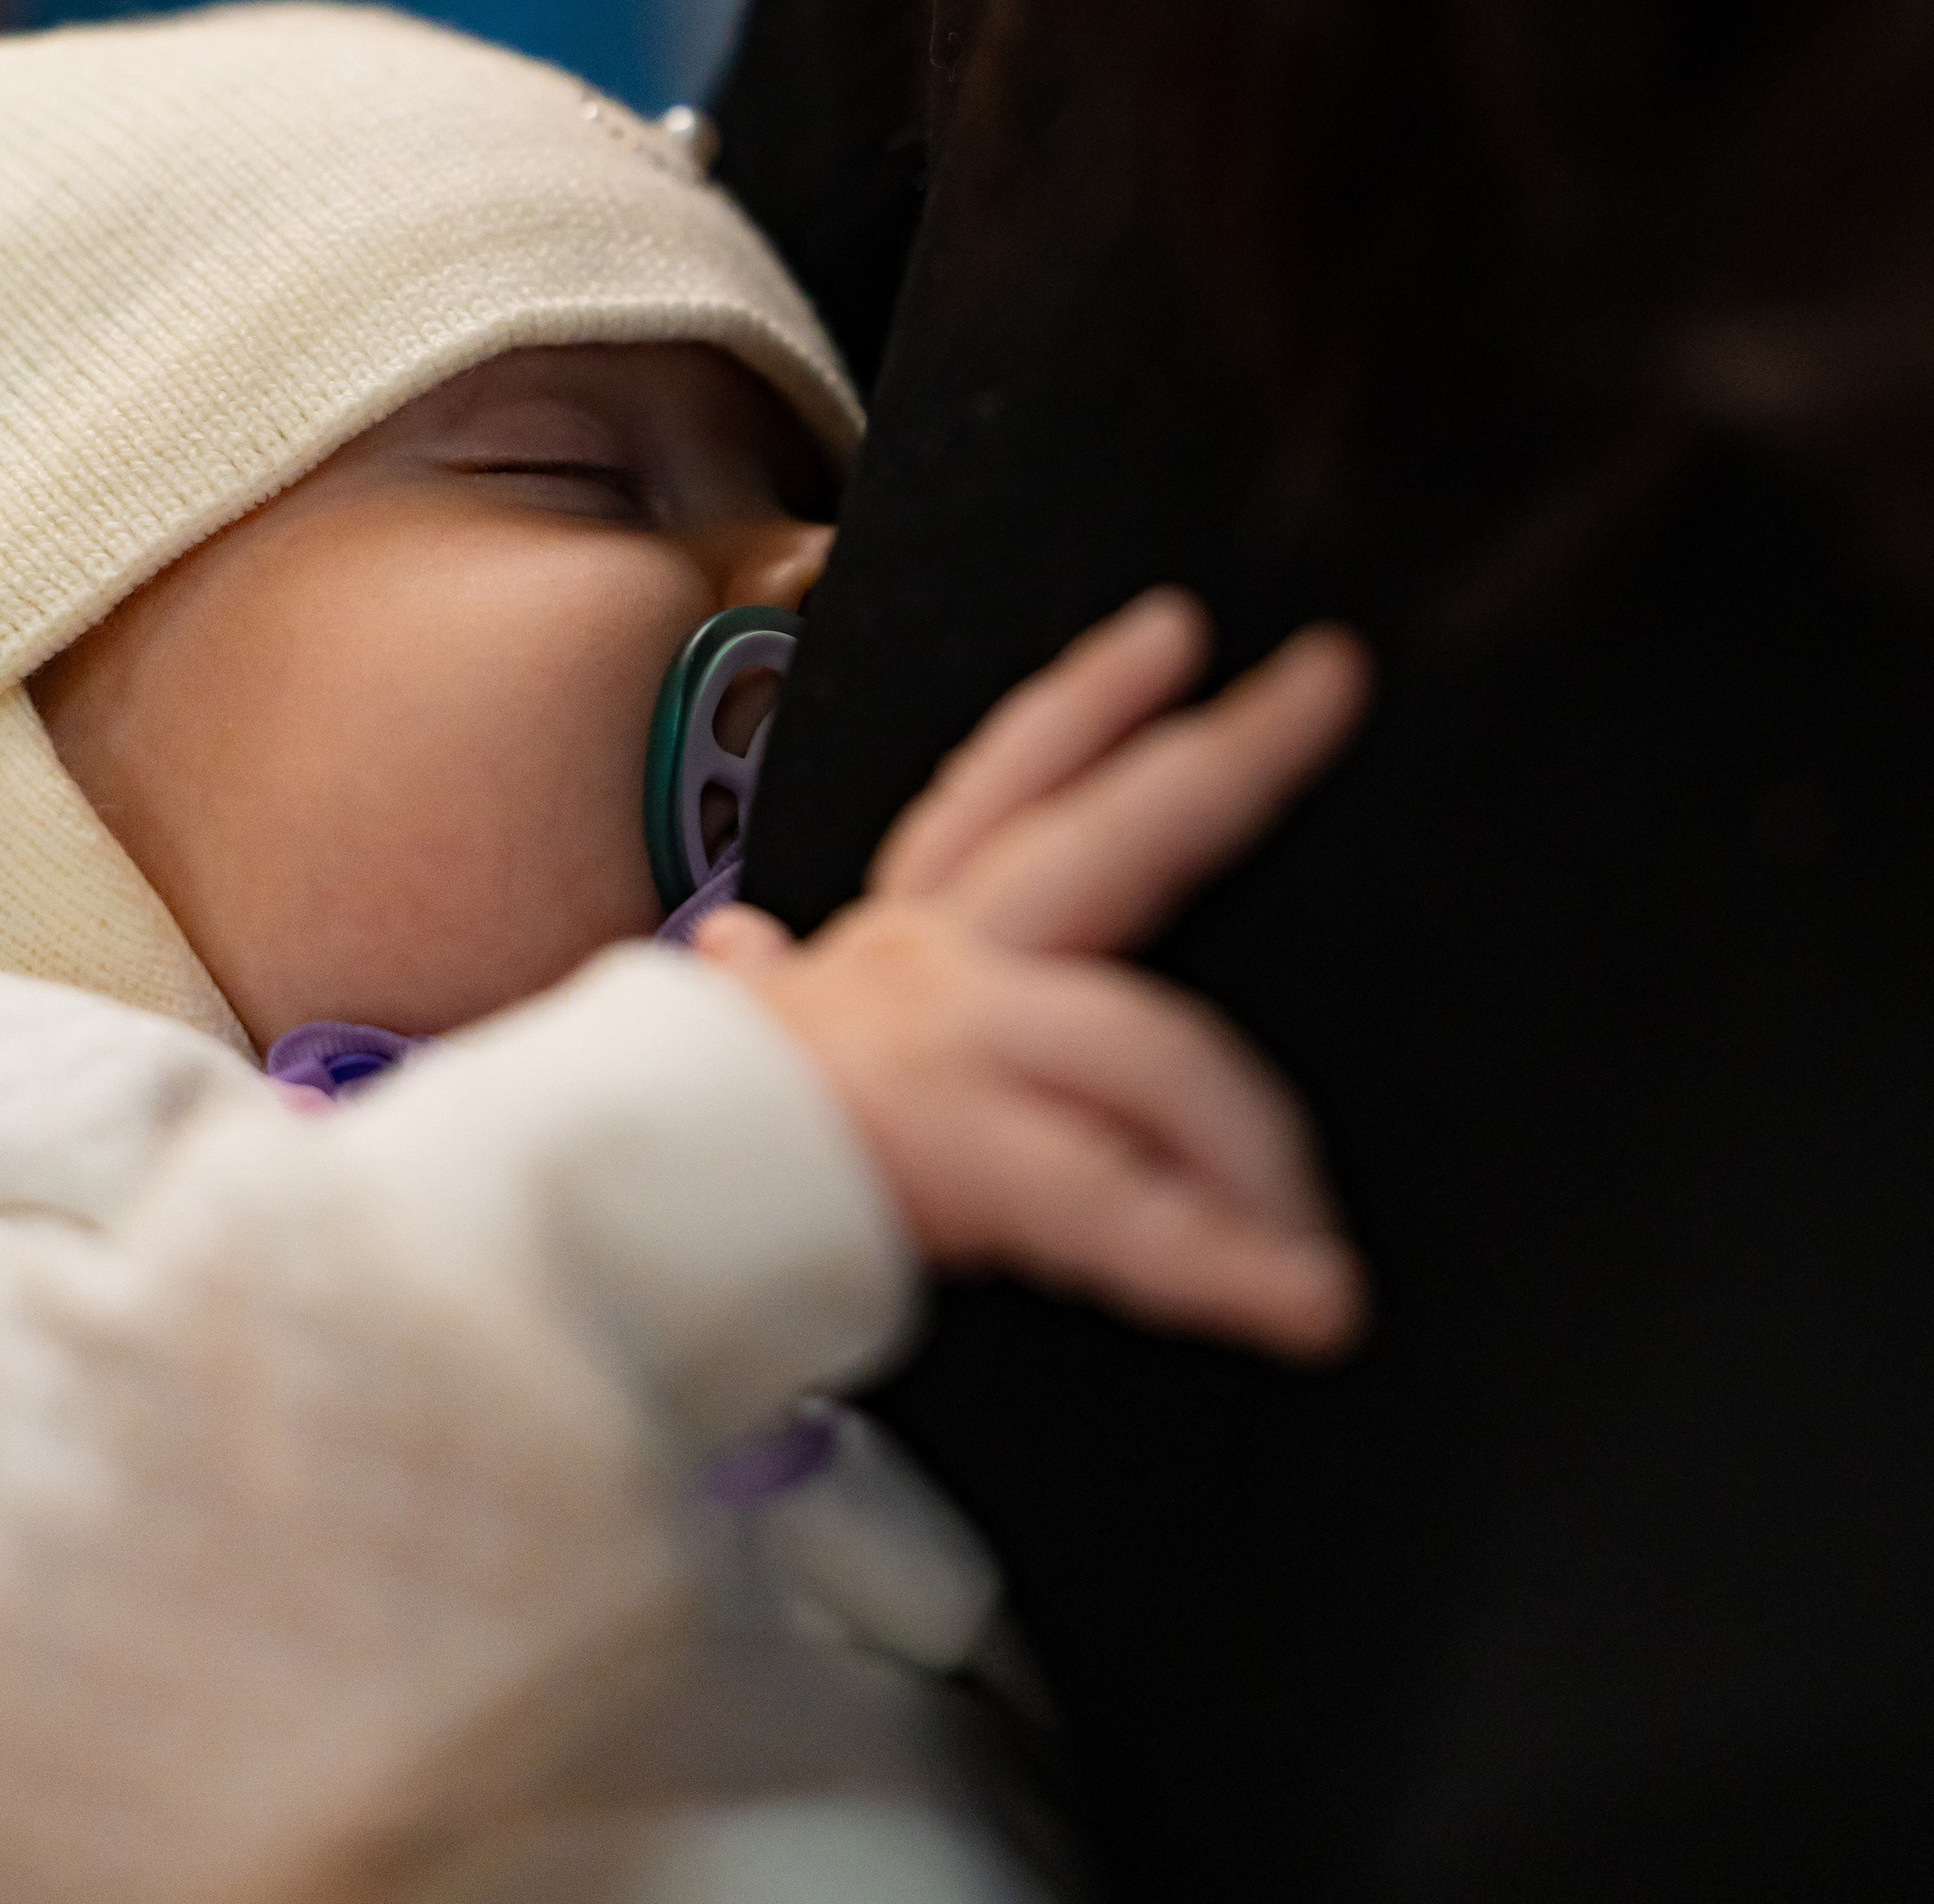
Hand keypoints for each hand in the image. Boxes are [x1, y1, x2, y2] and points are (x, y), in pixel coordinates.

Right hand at [694, 591, 1370, 1362]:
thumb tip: (739, 952)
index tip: (1178, 632)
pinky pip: (1124, 1209)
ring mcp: (956, 1041)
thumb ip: (754, 991)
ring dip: (1250, 1143)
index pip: (1005, 781)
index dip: (1091, 700)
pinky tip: (1308, 1300)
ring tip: (1316, 1248)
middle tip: (1330, 682)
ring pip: (1149, 1044)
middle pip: (1107, 832)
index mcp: (903, 942)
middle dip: (1230, 755)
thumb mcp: (732, 1039)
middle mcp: (937, 962)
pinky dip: (1226, 1268)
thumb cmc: (678, 1137)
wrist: (602, 1209)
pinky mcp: (964, 1151)